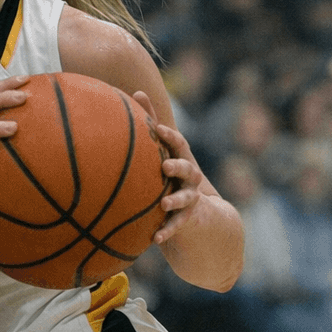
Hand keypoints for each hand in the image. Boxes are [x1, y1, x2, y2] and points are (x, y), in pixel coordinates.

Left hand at [132, 90, 205, 243]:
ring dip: (175, 199)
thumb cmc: (169, 169)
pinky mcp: (186, 218)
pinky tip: (155, 239)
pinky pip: (177, 225)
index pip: (179, 144)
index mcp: (181, 158)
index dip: (170, 137)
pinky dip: (167, 231)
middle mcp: (189, 177)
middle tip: (164, 166)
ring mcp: (190, 197)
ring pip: (186, 198)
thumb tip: (135, 91)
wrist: (196, 206)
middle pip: (187, 169)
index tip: (158, 130)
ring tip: (164, 203)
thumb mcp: (162, 148)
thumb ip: (150, 123)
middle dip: (177, 167)